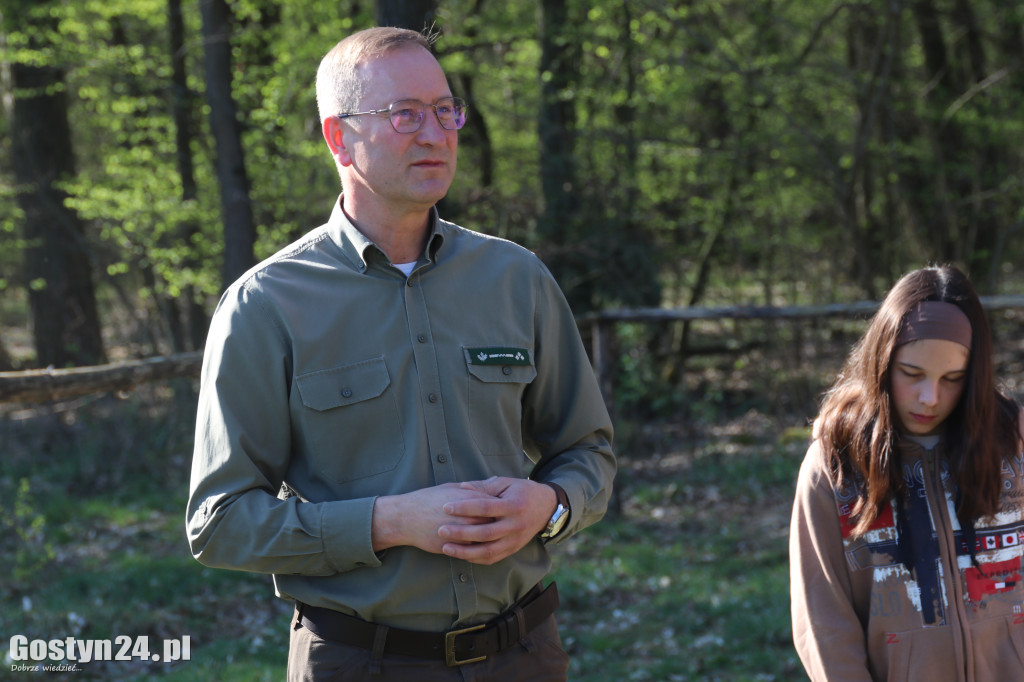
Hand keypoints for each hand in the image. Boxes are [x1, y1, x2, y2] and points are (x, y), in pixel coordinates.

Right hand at [372, 483, 493, 553]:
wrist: (407, 517)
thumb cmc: (429, 499)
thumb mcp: (451, 488)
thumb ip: (474, 487)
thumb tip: (494, 481)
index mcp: (467, 500)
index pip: (494, 504)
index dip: (501, 507)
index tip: (505, 508)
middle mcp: (466, 516)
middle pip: (493, 522)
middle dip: (499, 523)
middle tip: (505, 523)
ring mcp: (460, 533)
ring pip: (484, 538)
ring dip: (491, 538)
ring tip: (494, 535)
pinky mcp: (453, 547)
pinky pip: (473, 550)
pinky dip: (479, 548)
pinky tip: (482, 545)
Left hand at [437, 477, 556, 565]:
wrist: (546, 507)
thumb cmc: (522, 491)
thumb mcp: (506, 484)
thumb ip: (484, 487)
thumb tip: (461, 487)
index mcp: (514, 506)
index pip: (485, 508)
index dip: (465, 508)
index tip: (446, 507)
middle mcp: (515, 525)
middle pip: (485, 533)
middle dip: (461, 533)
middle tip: (441, 530)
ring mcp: (515, 540)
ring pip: (488, 551)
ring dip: (465, 552)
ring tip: (445, 547)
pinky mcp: (513, 549)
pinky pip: (492, 558)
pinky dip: (475, 559)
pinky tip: (460, 554)